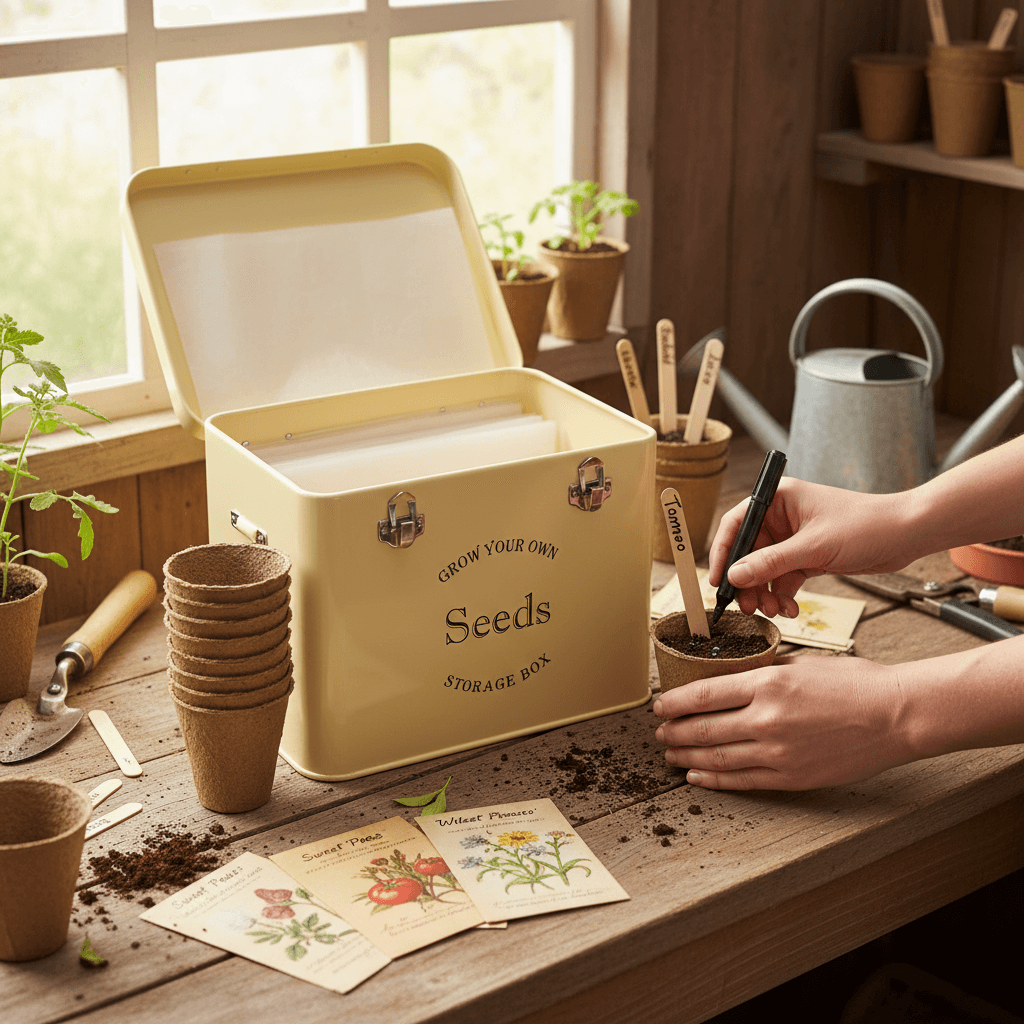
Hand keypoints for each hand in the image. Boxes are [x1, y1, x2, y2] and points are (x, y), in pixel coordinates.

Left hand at [652, 655, 910, 789]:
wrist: (896, 716)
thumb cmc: (854, 684)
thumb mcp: (802, 663)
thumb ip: (763, 671)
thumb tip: (730, 677)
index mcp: (768, 683)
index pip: (704, 694)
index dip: (675, 702)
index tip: (659, 705)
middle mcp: (767, 719)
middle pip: (703, 729)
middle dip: (674, 731)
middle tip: (658, 732)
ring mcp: (778, 752)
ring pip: (716, 758)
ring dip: (686, 757)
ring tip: (670, 754)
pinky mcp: (792, 777)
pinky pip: (742, 781)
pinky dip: (714, 780)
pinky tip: (698, 776)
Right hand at [708, 478, 914, 619]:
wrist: (907, 534)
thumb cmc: (866, 525)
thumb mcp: (813, 548)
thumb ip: (771, 563)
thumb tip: (734, 576)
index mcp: (779, 499)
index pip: (737, 523)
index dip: (723, 552)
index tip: (717, 580)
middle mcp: (782, 517)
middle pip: (748, 551)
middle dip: (747, 581)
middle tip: (745, 605)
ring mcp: (795, 538)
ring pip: (765, 569)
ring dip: (765, 592)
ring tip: (771, 611)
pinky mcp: (808, 556)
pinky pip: (784, 578)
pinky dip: (783, 595)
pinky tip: (790, 609)